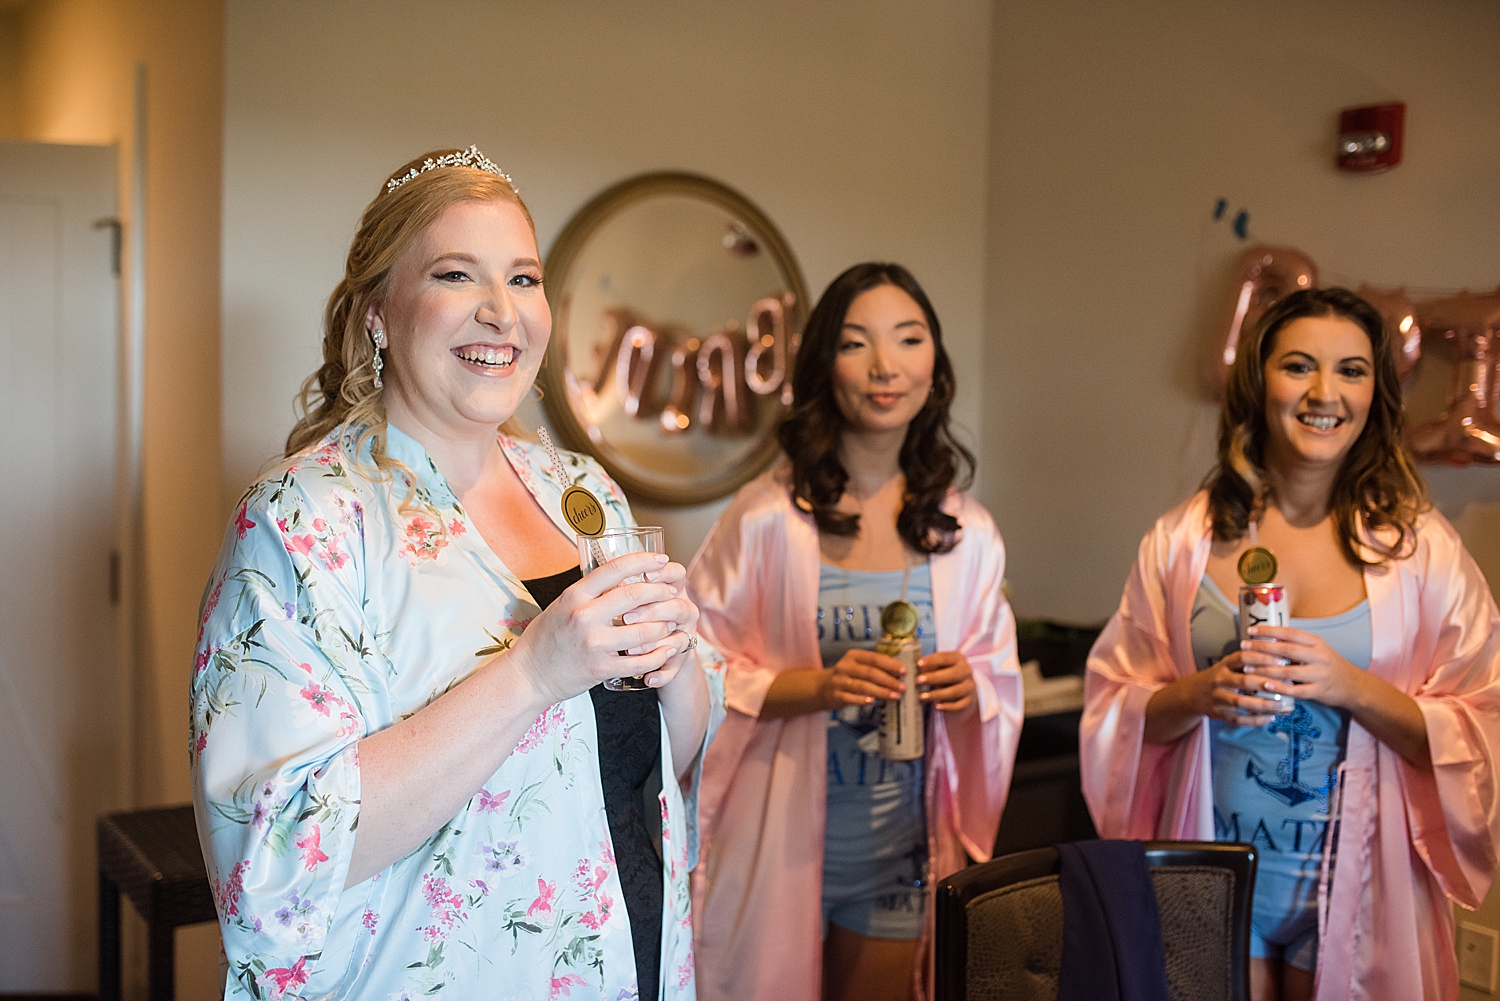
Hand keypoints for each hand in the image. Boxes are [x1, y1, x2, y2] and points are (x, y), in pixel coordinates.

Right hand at [507, 552, 692, 704]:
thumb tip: (619, 576)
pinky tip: (667, 648)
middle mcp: (584, 616)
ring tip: (671, 621)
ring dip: (664, 624)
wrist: (529, 675)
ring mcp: (594, 644)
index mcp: (574, 596)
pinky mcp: (601, 668)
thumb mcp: (561, 605)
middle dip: (660, 591)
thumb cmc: (545, 638)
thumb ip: (588, 593)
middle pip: (634, 595)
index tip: (661, 560)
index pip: (615, 569)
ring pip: (644, 630)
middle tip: (671, 591)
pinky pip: (640, 660)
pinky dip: (659, 654)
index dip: (644, 561)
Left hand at [617, 558, 699, 690]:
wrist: (651, 653)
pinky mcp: (680, 660)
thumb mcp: (635, 599)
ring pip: (677, 639)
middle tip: (625, 618)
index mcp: (673, 589)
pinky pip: (674, 668)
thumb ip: (627, 588)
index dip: (663, 573)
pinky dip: (661, 674)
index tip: (643, 576)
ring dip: (651, 645)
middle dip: (650, 611)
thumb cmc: (639, 618)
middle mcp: (683, 611)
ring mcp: (683, 636)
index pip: (676, 574)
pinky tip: (648, 679)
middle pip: (676, 606)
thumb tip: (606, 578)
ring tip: (629, 651)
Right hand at [822, 650, 906, 708]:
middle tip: (903, 688)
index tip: (904, 672)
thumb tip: (900, 673)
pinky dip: (862, 700)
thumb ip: (875, 667)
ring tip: (895, 697)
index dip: (890, 664)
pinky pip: (851, 698)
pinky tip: (874, 702)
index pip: (875, 658)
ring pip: (863, 686)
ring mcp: (839, 681)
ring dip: (881, 692)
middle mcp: (846, 666)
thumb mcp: (858, 665)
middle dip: (889, 681)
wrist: (821, 687)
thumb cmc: (847, 676)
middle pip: (870, 673)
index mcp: (854, 656)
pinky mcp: (836, 695)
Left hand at [917, 651, 976, 712]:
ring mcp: (969, 687)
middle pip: (953, 674)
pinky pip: (959, 705)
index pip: (946, 658)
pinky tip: (937, 707)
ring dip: (937, 694)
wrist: (962, 689)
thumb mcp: (938, 667)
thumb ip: (930, 667)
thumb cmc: (944, 673)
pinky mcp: (968, 701)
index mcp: (958, 658)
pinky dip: (948, 706)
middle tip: (918, 680)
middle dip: (934, 677)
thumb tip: (919, 669)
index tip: (919, 664)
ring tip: (922, 697)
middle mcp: (966, 671)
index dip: (932, 660)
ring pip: (955, 691)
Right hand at [1190, 650, 1284, 725]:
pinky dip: (1254, 720)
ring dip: (1263, 704)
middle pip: (1243, 681)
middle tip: (1287, 685)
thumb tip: (1282, 659)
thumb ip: (1250, 661)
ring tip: (1282, 705)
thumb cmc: (1220, 677)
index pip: (1243, 657)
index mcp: (1224, 664)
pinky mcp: (1217, 712)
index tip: (1282, 661)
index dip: (1263, 658)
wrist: (1192, 694)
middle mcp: (1219, 679)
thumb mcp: (1229, 665)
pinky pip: (1237, 719)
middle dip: (1266, 683)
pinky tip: (1270, 719)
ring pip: (1240, 702)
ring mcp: (1217, 697)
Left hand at [1240, 624, 1363, 709]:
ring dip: (1265, 669)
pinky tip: (1265, 686)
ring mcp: (1319, 674)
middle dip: (1262, 647)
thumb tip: (1268, 635)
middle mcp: (1319, 656)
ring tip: (1247, 668)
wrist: (1352, 685)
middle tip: (1243, 646)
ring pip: (1288, 671)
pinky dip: (1279, 688)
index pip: (1290, 633)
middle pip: (1286, 650)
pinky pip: (1296, 690)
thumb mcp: (1317, 648)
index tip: (1251, 630)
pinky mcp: (1319, 691)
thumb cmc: (1328, 664)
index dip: (1269, 631)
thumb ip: (1297, 643)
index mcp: (1316, 642)